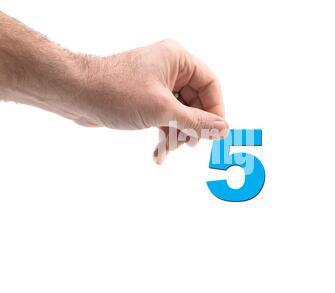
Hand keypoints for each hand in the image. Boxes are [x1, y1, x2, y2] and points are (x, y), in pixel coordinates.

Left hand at [77, 40, 228, 163]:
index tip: (216, 133)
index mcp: (178, 60)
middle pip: (196, 102)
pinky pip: (164, 118)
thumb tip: (223, 129)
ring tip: (166, 149)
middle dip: (191, 127)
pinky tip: (158, 154)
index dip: (216, 110)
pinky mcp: (146, 100)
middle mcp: (170, 70)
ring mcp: (157, 86)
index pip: (210, 85)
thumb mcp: (163, 110)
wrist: (77, 94)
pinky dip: (163, 135)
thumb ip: (196, 122)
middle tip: (188, 144)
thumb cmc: (117, 92)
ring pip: (180, 114)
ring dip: (176, 135)